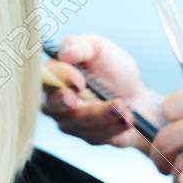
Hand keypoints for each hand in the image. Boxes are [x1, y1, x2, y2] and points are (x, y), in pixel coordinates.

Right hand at [41, 33, 153, 152]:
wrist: (136, 97)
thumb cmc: (113, 69)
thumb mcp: (100, 49)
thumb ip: (81, 46)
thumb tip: (64, 52)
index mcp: (54, 75)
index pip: (46, 77)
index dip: (61, 79)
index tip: (81, 80)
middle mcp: (54, 101)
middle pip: (53, 107)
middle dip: (67, 104)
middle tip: (78, 100)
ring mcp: (69, 122)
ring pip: (79, 124)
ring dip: (104, 115)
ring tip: (125, 107)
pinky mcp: (87, 137)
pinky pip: (96, 136)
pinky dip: (116, 126)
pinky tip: (129, 118)